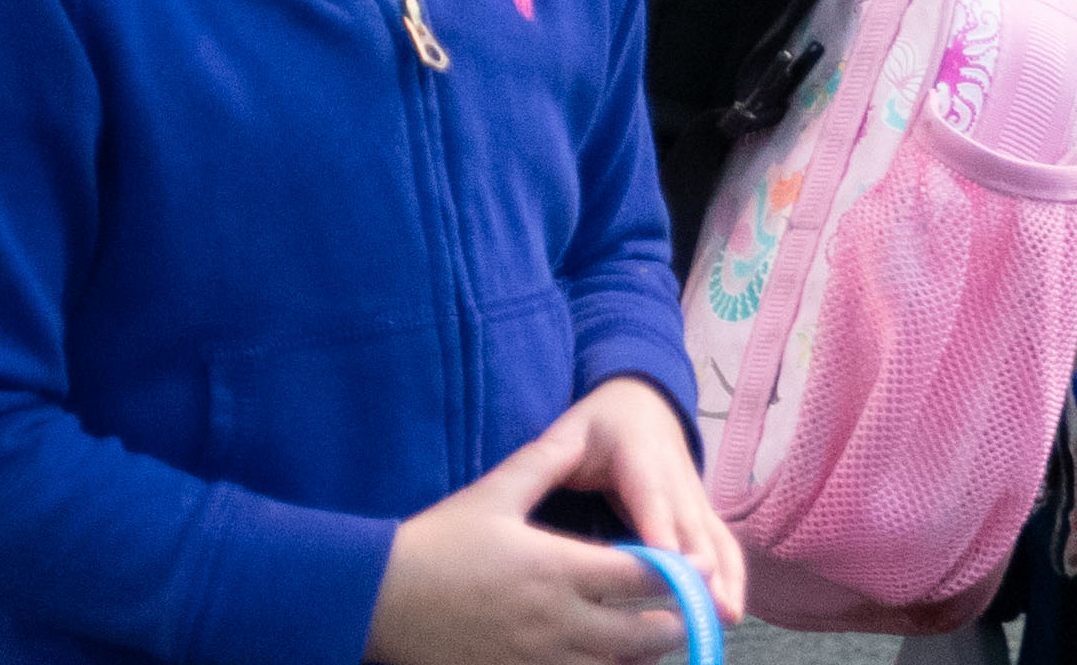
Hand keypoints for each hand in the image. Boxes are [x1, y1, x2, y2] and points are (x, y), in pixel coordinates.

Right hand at [367, 390, 714, 661]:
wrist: (376, 599)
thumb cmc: (438, 542)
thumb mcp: (495, 492)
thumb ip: (546, 461)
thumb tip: (580, 434)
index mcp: (557, 569)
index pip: (644, 576)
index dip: (682, 574)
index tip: (700, 567)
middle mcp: (555, 621)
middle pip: (643, 635)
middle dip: (675, 623)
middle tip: (688, 608)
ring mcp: (535, 660)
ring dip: (641, 657)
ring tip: (655, 637)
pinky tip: (606, 660)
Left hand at [575, 381, 738, 627]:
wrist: (643, 402)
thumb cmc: (600, 422)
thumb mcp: (572, 428)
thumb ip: (552, 456)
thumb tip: (527, 485)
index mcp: (639, 453)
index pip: (650, 494)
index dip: (660, 527)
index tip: (667, 562)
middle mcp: (676, 474)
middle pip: (689, 523)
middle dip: (700, 565)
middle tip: (705, 606)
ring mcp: (693, 494)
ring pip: (712, 535)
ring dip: (723, 576)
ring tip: (725, 616)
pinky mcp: (701, 511)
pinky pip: (720, 542)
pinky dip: (730, 575)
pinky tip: (730, 610)